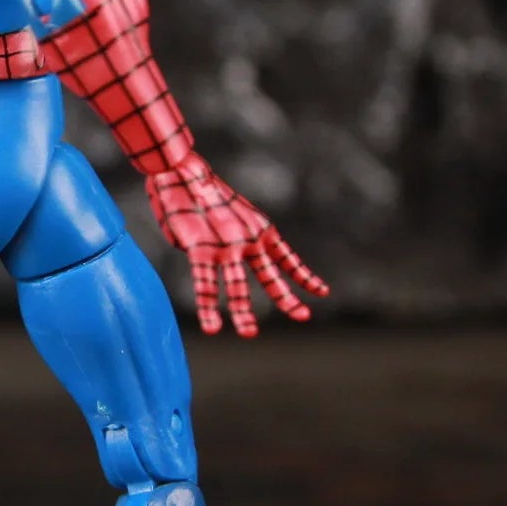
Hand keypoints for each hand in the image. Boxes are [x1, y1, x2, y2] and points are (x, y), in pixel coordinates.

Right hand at [144, 153, 327, 335]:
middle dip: (287, 299)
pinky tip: (213, 328)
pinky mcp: (201, 252)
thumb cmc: (202, 190)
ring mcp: (227, 248)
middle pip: (272, 276)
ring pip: (238, 288)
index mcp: (260, 229)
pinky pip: (206, 286)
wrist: (183, 172)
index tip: (322, 292)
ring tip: (249, 333)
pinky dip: (209, 309)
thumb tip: (218, 263)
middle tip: (303, 316)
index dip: (305, 276)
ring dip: (243, 313)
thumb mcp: (230, 215)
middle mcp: (249, 241)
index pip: (288, 259)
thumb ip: (232, 241)